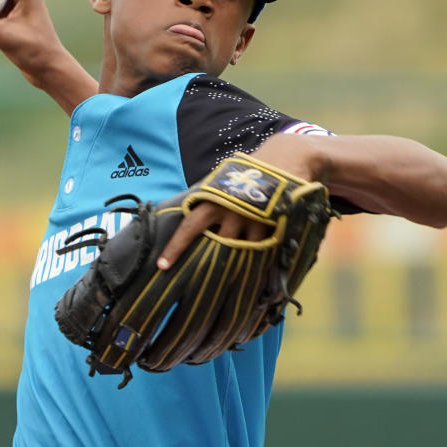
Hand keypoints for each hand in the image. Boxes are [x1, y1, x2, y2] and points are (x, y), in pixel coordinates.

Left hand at [156, 134, 324, 269]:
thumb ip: (208, 202)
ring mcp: (254, 220)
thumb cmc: (246, 173)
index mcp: (213, 200)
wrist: (283, 159)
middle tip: (199, 284)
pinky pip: (263, 252)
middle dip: (209, 263)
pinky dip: (259, 264)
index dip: (175, 247)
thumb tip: (188, 220)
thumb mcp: (222, 183)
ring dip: (235, 266)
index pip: (189, 226)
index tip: (162, 266)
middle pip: (217, 246)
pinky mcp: (273, 226)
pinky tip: (257, 279)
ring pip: (241, 253)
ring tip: (229, 287)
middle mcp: (231, 211)